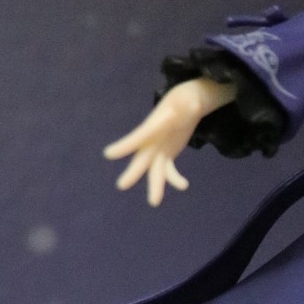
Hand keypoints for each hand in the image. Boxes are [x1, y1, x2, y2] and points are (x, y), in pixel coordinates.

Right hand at [103, 77, 235, 205]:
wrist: (185, 104)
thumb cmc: (184, 100)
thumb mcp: (188, 102)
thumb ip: (189, 106)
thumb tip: (194, 106)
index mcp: (153, 126)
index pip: (138, 137)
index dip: (124, 146)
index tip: (109, 154)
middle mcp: (151, 140)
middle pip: (140, 159)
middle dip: (133, 172)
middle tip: (122, 185)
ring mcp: (158, 149)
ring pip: (154, 171)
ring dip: (155, 186)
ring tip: (154, 202)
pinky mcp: (166, 155)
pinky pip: (167, 171)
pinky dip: (174, 179)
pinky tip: (184, 185)